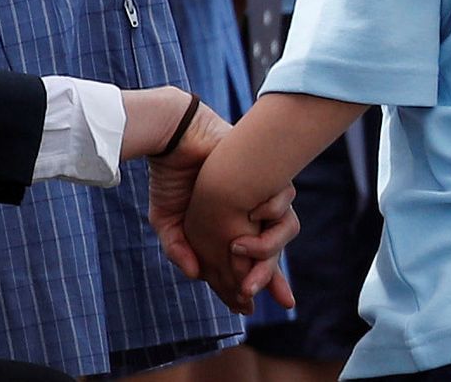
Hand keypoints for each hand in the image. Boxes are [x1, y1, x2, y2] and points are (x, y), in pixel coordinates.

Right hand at [149, 100, 296, 312]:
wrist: (176, 139)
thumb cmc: (172, 176)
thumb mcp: (168, 220)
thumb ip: (179, 248)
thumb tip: (196, 276)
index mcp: (230, 228)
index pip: (248, 262)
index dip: (250, 285)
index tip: (249, 311)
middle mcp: (251, 217)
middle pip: (273, 252)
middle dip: (268, 277)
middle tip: (264, 298)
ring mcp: (264, 199)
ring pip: (282, 232)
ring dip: (266, 253)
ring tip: (243, 261)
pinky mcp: (272, 179)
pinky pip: (282, 206)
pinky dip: (270, 218)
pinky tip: (251, 222)